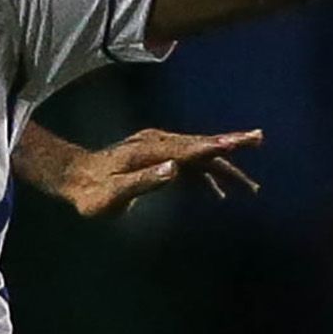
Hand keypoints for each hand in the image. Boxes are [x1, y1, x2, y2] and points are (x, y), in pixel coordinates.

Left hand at [62, 129, 262, 217]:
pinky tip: (218, 193)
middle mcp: (156, 143)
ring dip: (224, 167)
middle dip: (232, 146)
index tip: (242, 140)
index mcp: (150, 151)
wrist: (73, 178)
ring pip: (198, 154)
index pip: (191, 147)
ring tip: (251, 187)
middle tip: (259, 140)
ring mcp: (157, 148)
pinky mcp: (156, 156)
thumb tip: (175, 170)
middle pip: (201, 144)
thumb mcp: (113, 194)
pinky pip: (188, 163)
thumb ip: (144, 181)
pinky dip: (206, 175)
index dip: (219, 145)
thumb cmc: (91, 192)